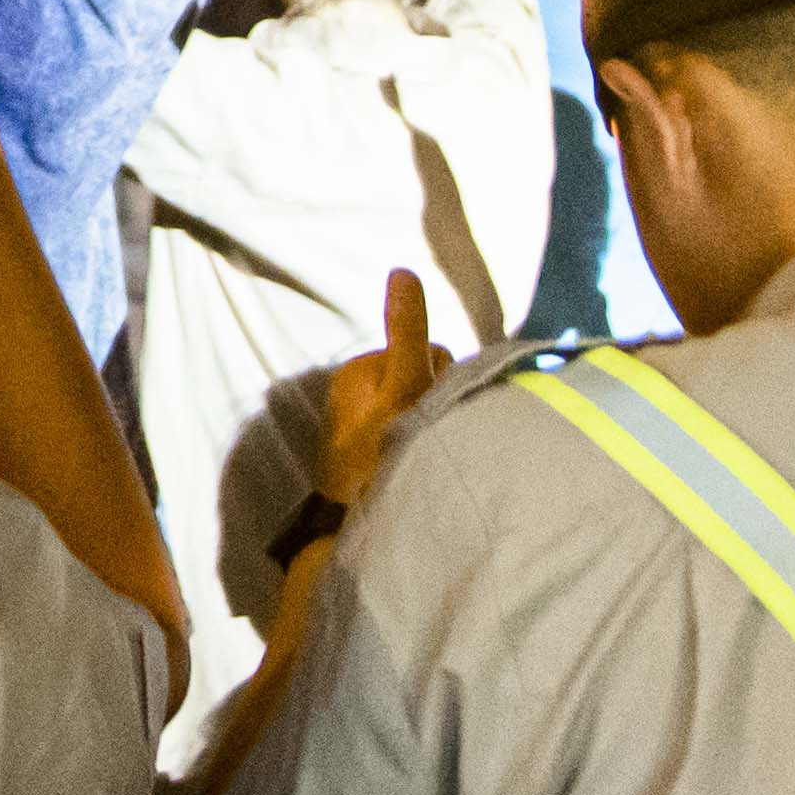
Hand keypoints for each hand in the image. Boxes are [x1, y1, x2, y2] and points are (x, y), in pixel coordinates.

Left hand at [314, 272, 448, 507]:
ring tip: (421, 452)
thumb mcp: (401, 385)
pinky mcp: (367, 454)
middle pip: (424, 380)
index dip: (441, 378)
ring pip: (420, 407)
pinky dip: (418, 444)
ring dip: (431, 424)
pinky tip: (414, 465)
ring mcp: (361, 423)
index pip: (428, 353)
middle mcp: (356, 391)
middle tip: (428, 433)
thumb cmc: (380, 451)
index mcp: (360, 368)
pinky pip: (408, 434)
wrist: (353, 524)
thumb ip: (406, 331)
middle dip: (436, 400)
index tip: (431, 406)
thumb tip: (401, 271)